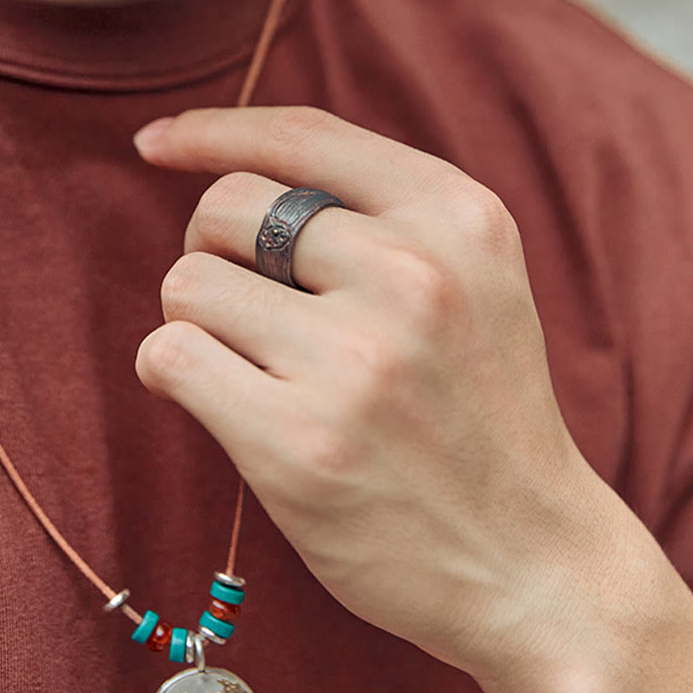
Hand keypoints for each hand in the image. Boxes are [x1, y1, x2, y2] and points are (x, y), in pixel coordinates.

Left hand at [133, 106, 608, 682]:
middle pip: (227, 209)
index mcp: (459, 223)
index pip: (305, 137)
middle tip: (243, 311)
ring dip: (197, 324)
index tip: (162, 146)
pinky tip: (210, 400)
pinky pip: (170, 356)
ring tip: (246, 369)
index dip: (216, 132)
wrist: (530, 561)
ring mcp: (356, 362)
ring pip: (188, 284)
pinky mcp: (299, 444)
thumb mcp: (475, 292)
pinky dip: (169, 373)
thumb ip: (382, 228)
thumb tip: (235, 188)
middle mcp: (413, 276)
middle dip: (213, 253)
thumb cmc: (484, 425)